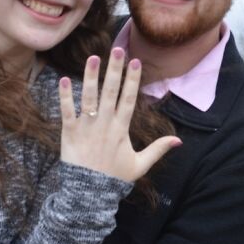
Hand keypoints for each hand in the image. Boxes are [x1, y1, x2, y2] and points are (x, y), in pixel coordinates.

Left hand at [59, 47, 180, 181]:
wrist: (88, 194)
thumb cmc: (114, 179)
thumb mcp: (140, 165)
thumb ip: (158, 150)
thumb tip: (179, 140)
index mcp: (121, 129)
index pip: (128, 99)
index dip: (132, 80)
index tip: (135, 61)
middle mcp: (105, 124)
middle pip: (111, 92)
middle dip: (115, 70)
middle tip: (118, 49)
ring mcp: (87, 127)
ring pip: (89, 98)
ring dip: (91, 77)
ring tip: (93, 57)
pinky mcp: (70, 133)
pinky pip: (67, 111)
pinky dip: (65, 96)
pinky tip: (64, 79)